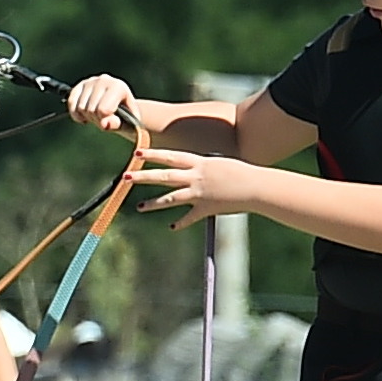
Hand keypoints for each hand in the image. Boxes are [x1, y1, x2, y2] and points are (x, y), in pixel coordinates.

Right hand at [65, 73, 139, 133]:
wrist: (122, 106)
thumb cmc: (126, 116)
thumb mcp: (127, 123)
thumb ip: (117, 124)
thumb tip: (104, 124)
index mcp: (118, 87)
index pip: (103, 109)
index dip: (105, 120)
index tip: (112, 120)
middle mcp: (103, 80)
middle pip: (91, 109)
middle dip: (96, 119)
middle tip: (104, 119)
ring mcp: (90, 81)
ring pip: (80, 107)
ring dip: (87, 117)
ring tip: (97, 116)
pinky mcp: (80, 85)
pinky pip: (71, 102)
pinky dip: (75, 113)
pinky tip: (84, 116)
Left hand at [127, 147, 257, 229]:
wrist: (257, 187)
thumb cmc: (242, 173)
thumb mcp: (220, 164)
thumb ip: (204, 167)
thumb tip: (195, 167)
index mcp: (199, 163)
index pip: (171, 157)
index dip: (153, 155)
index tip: (137, 153)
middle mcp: (196, 177)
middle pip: (164, 176)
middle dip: (143, 177)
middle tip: (124, 177)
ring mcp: (199, 193)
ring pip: (171, 198)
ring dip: (153, 203)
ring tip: (139, 207)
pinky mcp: (206, 208)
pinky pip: (190, 217)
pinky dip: (181, 223)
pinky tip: (172, 227)